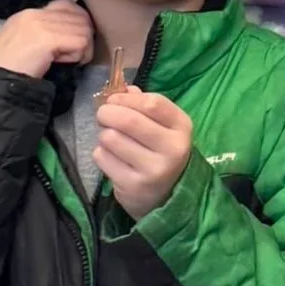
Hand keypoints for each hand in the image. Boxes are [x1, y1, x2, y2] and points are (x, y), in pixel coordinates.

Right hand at [0, 1, 92, 79]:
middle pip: (80, 17)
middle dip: (82, 37)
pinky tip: (63, 62)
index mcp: (28, 13)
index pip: (66, 5)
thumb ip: (45, 31)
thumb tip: (71, 33)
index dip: (78, 22)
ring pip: (84, 30)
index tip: (74, 42)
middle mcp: (35, 14)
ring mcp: (41, 24)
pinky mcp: (48, 38)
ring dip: (81, 49)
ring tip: (65, 60)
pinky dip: (78, 55)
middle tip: (72, 55)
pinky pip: (81, 42)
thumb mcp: (24, 41)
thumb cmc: (9, 68)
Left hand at [94, 85, 193, 218]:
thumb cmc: (160, 152)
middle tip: (103, 116)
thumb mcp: (162, 126)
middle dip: (107, 113)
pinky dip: (101, 154)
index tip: (114, 100)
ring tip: (112, 141)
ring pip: (111, 138)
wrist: (167, 195)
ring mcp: (154, 169)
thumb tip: (122, 90)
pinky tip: (112, 158)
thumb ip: (143, 104)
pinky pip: (102, 157)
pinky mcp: (134, 185)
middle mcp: (172, 148)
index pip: (151, 103)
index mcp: (182, 127)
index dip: (126, 98)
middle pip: (128, 120)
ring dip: (104, 136)